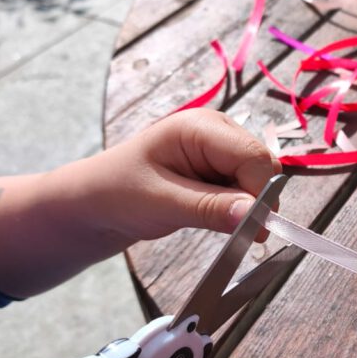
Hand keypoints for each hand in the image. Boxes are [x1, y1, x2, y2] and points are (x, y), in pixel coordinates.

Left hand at [0, 109, 281, 295]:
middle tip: (232, 229)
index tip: (254, 231)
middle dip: (255, 200)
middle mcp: (216, 130)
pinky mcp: (219, 166)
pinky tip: (213, 214)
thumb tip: (257, 220)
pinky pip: (246, 187)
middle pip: (262, 165)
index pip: (254, 157)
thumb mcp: (162, 204)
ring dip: (245, 205)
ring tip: (211, 218)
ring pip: (258, 178)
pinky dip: (238, 206)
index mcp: (200, 127)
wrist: (94, 202)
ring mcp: (219, 147)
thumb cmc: (117, 194)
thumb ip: (211, 209)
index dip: (260, 194)